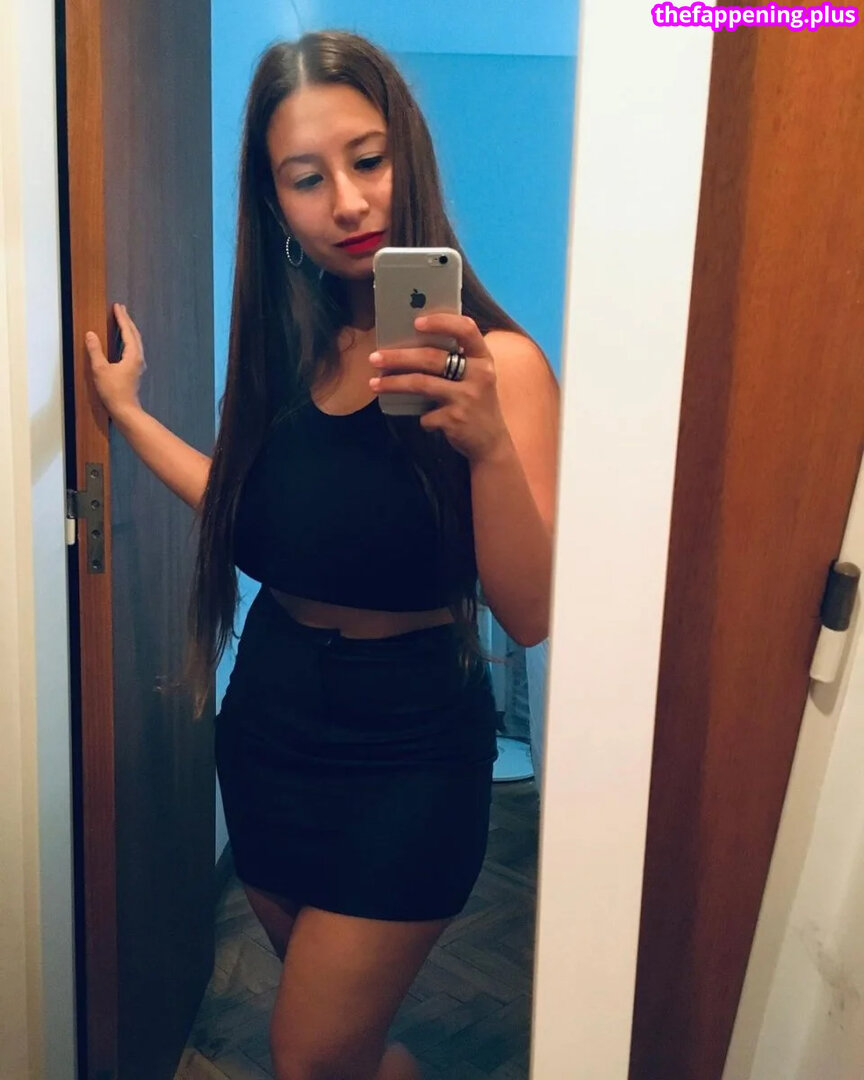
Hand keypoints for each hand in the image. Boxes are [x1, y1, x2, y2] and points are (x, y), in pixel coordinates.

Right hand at [84, 302, 146, 418]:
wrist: (125, 410)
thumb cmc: (113, 391)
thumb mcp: (100, 369)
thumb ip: (95, 350)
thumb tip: (90, 334)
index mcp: (133, 355)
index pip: (128, 331)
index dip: (122, 318)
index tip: (117, 306)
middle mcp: (139, 358)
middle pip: (134, 334)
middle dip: (127, 320)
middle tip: (121, 309)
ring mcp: (139, 365)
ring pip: (136, 342)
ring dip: (129, 330)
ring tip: (123, 320)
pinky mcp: (135, 371)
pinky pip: (134, 349)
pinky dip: (129, 340)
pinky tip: (124, 342)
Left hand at [368, 313, 510, 462]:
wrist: (491, 442)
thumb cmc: (475, 402)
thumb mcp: (474, 377)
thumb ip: (454, 361)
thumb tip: (409, 346)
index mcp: (483, 358)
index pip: (466, 329)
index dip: (441, 322)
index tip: (416, 322)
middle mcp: (479, 375)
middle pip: (431, 358)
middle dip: (398, 357)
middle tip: (375, 357)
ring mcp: (468, 397)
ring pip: (421, 384)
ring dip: (393, 383)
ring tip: (374, 383)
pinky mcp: (456, 419)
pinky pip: (425, 414)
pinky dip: (421, 417)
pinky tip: (425, 420)